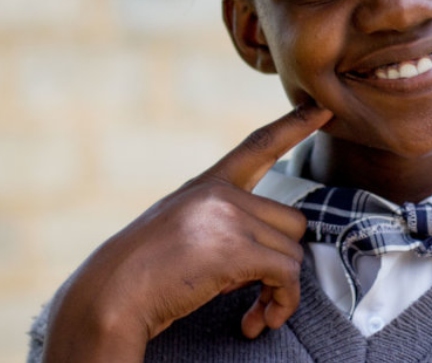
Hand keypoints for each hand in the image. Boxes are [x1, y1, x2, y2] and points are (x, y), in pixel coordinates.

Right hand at [41, 103, 332, 362]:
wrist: (110, 295)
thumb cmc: (139, 276)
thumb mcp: (179, 232)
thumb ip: (221, 227)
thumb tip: (271, 259)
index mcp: (206, 185)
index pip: (259, 145)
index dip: (294, 125)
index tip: (321, 108)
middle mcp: (220, 193)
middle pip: (291, 222)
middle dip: (281, 262)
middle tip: (260, 297)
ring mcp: (228, 217)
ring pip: (292, 253)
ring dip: (281, 291)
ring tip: (255, 314)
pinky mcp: (235, 249)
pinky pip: (286, 276)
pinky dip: (280, 305)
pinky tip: (254, 322)